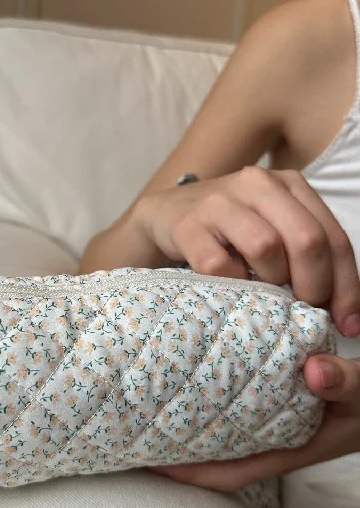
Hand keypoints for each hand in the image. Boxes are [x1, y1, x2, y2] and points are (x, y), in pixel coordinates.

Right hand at [133, 166, 359, 337]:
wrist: (165, 214)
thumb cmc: (229, 231)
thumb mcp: (273, 228)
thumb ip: (306, 255)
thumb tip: (344, 311)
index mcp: (290, 184)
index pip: (333, 237)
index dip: (346, 286)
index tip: (347, 324)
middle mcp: (257, 184)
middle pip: (306, 239)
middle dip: (315, 286)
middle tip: (306, 312)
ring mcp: (220, 201)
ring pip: (266, 247)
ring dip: (271, 282)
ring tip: (265, 294)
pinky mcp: (187, 224)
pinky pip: (219, 265)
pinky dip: (232, 285)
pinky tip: (231, 287)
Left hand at [149, 354, 359, 490]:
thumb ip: (347, 383)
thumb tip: (313, 370)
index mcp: (293, 447)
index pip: (231, 471)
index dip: (189, 473)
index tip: (150, 463)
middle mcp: (280, 438)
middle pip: (218, 454)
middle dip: (180, 449)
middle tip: (136, 429)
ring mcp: (280, 421)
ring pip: (227, 432)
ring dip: (196, 422)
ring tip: (156, 403)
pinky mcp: (284, 402)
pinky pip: (242, 406)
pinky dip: (218, 398)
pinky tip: (202, 377)